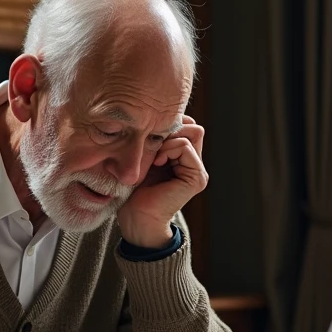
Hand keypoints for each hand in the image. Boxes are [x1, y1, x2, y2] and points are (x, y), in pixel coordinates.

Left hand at [116, 116, 206, 248]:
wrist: (135, 217)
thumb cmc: (133, 188)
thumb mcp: (146, 155)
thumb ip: (158, 139)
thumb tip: (162, 114)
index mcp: (185, 158)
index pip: (188, 124)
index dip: (170, 124)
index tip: (149, 137)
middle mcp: (195, 163)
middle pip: (194, 126)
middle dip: (172, 129)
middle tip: (152, 144)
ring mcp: (198, 171)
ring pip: (193, 132)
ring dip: (169, 139)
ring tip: (154, 156)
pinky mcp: (196, 178)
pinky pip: (186, 146)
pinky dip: (170, 148)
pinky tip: (157, 162)